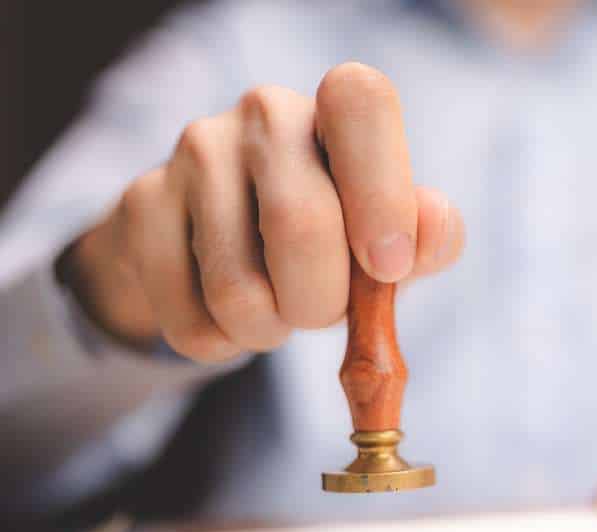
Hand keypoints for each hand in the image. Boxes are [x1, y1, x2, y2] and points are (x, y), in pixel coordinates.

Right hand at [65, 63, 464, 359]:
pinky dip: (223, 345)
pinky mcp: (142, 203)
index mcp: (337, 107)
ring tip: (275, 310)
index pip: (361, 102)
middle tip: (323, 310)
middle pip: (299, 225)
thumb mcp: (389, 238)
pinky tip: (228, 315)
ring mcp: (194, 152)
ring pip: (239, 290)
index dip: (383, 193)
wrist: (224, 240)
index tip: (389, 267)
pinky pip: (192, 321)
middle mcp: (265, 112)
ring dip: (270, 331)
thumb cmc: (333, 236)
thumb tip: (434, 229)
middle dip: (323, 304)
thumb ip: (425, 238)